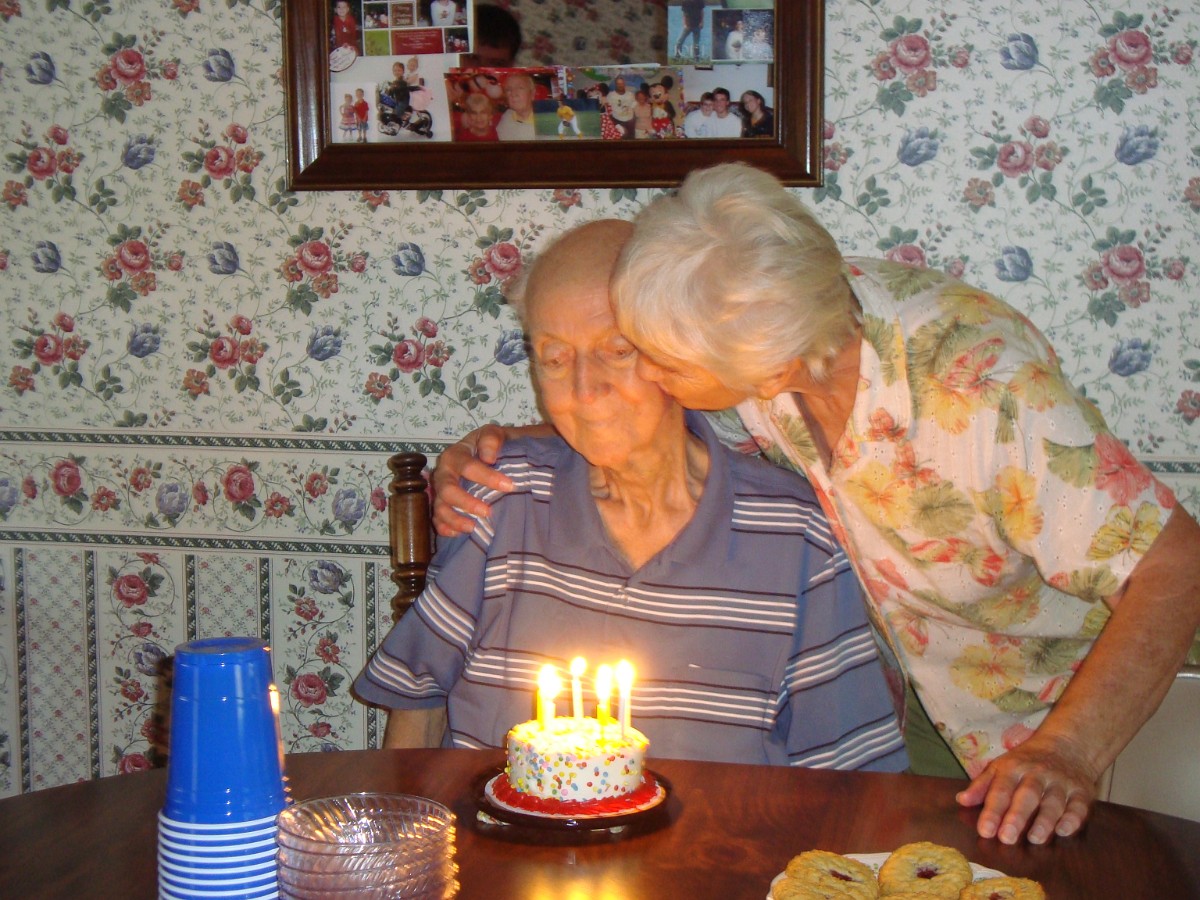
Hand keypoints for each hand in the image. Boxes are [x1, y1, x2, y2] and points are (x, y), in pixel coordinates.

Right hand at [431, 424, 512, 536]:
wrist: (490, 455)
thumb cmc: (493, 445)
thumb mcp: (495, 434)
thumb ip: (491, 439)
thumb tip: (488, 457)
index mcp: (456, 454)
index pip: (467, 466)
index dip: (486, 476)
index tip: (509, 486)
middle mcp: (444, 473)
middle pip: (446, 489)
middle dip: (465, 502)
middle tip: (487, 511)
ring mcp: (441, 492)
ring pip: (439, 508)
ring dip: (454, 519)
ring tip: (473, 527)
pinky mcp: (442, 506)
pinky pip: (437, 520)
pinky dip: (446, 528)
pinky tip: (460, 534)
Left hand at [955, 733, 1096, 844]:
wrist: (1067, 746)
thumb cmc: (1026, 761)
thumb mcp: (1000, 766)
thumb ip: (982, 785)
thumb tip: (961, 800)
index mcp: (1013, 768)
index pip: (1001, 790)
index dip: (992, 811)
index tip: (985, 831)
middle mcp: (1037, 774)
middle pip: (1027, 795)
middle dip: (1017, 816)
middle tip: (1007, 838)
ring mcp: (1061, 782)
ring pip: (1053, 802)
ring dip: (1044, 821)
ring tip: (1034, 839)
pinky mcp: (1082, 792)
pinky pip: (1079, 806)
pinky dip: (1073, 819)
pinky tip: (1063, 831)